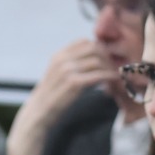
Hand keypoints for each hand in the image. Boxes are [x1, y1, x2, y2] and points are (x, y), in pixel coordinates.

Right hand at [5, 40, 118, 154]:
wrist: (38, 113)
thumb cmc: (51, 97)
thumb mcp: (58, 75)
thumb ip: (71, 65)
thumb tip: (93, 61)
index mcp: (59, 56)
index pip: (85, 41)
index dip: (99, 49)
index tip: (107, 60)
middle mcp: (62, 59)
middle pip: (94, 48)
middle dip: (107, 57)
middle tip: (115, 68)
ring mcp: (67, 70)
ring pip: (98, 61)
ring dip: (110, 68)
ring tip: (115, 78)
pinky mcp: (74, 83)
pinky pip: (99, 75)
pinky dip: (110, 77)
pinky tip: (114, 82)